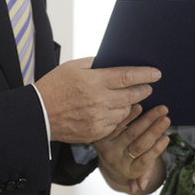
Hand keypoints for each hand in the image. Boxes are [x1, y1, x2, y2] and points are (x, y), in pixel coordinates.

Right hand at [34, 57, 159, 143]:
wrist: (38, 114)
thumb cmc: (53, 87)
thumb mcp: (72, 66)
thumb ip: (94, 64)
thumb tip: (113, 62)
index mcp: (94, 81)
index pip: (127, 77)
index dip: (144, 75)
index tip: (156, 73)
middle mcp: (99, 100)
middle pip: (131, 96)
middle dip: (143, 90)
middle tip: (148, 87)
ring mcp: (98, 118)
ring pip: (125, 112)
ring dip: (130, 105)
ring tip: (128, 100)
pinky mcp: (95, 132)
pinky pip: (115, 124)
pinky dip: (117, 118)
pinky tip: (113, 112)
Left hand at [94, 104, 169, 194]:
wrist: (107, 154)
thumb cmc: (130, 160)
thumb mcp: (138, 169)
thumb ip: (144, 174)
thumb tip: (139, 188)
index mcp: (129, 171)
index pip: (145, 162)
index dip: (156, 150)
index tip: (167, 139)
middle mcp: (117, 161)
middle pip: (139, 145)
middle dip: (155, 130)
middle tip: (167, 118)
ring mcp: (109, 148)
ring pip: (130, 132)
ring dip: (146, 119)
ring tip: (160, 110)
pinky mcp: (103, 135)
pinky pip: (117, 124)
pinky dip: (128, 115)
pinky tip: (139, 106)